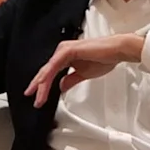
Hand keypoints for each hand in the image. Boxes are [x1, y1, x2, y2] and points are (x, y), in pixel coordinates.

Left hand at [23, 30, 145, 105]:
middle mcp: (62, 52)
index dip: (43, 85)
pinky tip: (44, 85)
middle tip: (33, 99)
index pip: (50, 73)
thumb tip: (61, 88)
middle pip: (46, 71)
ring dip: (42, 85)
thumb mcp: (83, 74)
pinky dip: (49, 76)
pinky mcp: (68, 50)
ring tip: (39, 97)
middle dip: (38, 86)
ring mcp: (64, 50)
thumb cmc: (103, 59)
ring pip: (49, 70)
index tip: (38, 97)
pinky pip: (55, 65)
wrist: (116, 51)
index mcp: (64, 56)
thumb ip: (70, 80)